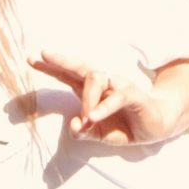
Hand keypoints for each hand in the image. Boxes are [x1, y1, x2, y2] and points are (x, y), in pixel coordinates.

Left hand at [29, 46, 174, 146]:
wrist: (157, 126)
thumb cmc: (126, 125)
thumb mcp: (101, 134)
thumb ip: (85, 131)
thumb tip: (75, 125)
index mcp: (92, 92)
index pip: (69, 75)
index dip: (51, 67)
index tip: (31, 58)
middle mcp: (104, 84)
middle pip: (80, 67)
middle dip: (61, 61)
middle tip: (44, 54)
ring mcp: (119, 87)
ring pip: (96, 79)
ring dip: (87, 98)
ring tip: (88, 117)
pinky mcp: (133, 96)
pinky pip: (117, 96)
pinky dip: (104, 106)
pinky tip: (93, 116)